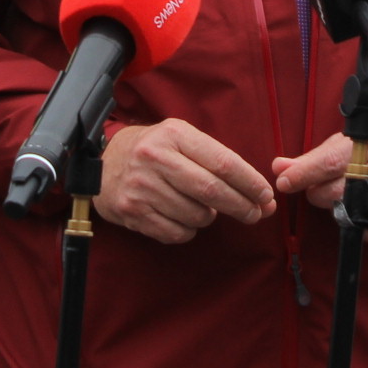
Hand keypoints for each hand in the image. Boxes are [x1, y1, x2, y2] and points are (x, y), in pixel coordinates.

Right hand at [94, 120, 276, 243]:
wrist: (101, 165)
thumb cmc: (154, 151)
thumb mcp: (180, 139)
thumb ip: (216, 160)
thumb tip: (259, 194)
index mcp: (174, 135)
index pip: (223, 162)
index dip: (250, 182)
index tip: (266, 196)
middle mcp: (156, 159)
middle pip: (212, 191)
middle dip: (241, 206)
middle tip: (256, 214)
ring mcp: (142, 187)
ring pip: (196, 215)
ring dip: (209, 217)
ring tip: (203, 208)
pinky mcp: (132, 212)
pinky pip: (176, 233)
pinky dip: (189, 230)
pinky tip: (182, 217)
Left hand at [272, 123, 367, 241]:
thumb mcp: (355, 142)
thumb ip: (317, 157)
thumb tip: (280, 168)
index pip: (334, 160)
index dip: (305, 172)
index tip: (284, 180)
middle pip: (339, 191)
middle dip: (319, 193)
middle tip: (318, 188)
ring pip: (353, 214)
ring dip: (341, 208)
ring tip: (349, 194)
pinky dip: (361, 223)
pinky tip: (367, 208)